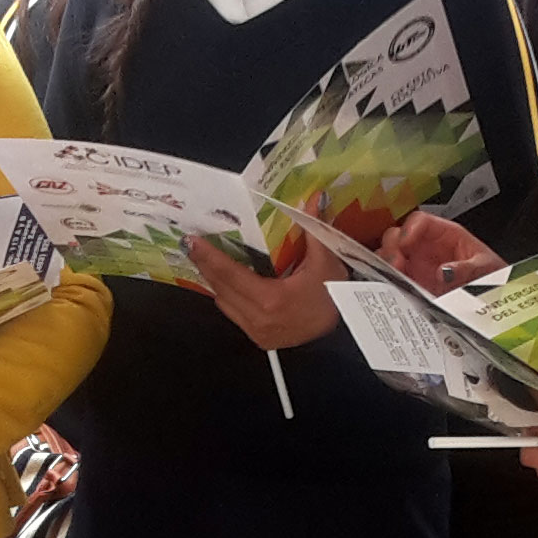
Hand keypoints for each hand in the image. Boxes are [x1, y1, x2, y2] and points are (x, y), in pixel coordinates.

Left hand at [188, 231, 346, 350]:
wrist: (346, 333)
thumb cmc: (336, 297)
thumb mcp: (326, 261)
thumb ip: (313, 229)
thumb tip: (311, 199)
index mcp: (270, 299)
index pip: (230, 274)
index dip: (208, 257)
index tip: (191, 241)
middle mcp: (257, 318)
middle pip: (221, 288)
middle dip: (204, 265)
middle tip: (191, 245)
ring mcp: (256, 331)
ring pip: (224, 303)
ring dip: (215, 282)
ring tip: (206, 260)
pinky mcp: (259, 338)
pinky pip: (234, 314)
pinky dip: (228, 296)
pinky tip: (227, 282)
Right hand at [382, 213, 497, 292]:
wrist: (495, 297)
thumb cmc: (491, 276)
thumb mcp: (485, 268)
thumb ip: (466, 269)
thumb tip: (445, 273)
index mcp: (446, 235)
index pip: (420, 221)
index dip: (410, 229)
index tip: (406, 243)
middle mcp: (427, 247)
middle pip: (398, 236)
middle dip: (392, 247)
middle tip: (397, 263)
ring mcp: (418, 266)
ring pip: (390, 256)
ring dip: (387, 264)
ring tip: (394, 276)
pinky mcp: (413, 284)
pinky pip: (393, 278)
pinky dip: (387, 281)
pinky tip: (392, 286)